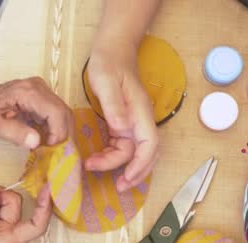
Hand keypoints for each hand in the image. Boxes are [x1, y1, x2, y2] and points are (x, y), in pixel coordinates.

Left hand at [0, 67, 71, 148]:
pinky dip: (54, 128)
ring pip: (63, 113)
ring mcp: (41, 90)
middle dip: (62, 135)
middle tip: (52, 152)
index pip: (57, 112)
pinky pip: (55, 113)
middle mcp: (38, 87)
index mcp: (28, 92)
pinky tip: (43, 139)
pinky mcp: (41, 96)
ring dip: (59, 132)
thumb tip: (37, 141)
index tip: (48, 148)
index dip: (58, 133)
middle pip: (64, 112)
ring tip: (47, 147)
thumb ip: (14, 133)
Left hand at [85, 40, 158, 191]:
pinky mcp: (123, 123)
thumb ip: (113, 105)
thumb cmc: (109, 63)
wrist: (112, 50)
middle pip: (147, 154)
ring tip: (98, 171)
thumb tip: (121, 128)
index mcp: (140, 112)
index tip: (127, 177)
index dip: (141, 164)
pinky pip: (123, 147)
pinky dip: (113, 157)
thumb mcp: (105, 81)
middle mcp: (140, 120)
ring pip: (134, 153)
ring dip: (122, 167)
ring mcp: (133, 123)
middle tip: (118, 187)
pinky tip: (99, 160)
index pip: (149, 144)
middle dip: (136, 173)